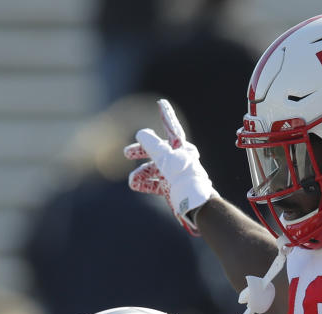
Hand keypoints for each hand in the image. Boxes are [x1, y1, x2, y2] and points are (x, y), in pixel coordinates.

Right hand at [124, 99, 216, 234]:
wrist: (194, 202)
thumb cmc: (181, 176)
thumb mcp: (164, 156)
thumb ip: (151, 144)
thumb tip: (142, 133)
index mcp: (180, 148)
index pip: (171, 128)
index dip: (165, 115)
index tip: (161, 103)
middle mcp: (178, 159)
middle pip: (157, 150)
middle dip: (141, 151)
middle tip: (127, 153)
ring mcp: (175, 174)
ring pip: (154, 169)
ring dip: (141, 173)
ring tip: (133, 181)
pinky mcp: (172, 188)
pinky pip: (156, 183)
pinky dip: (145, 183)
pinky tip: (136, 185)